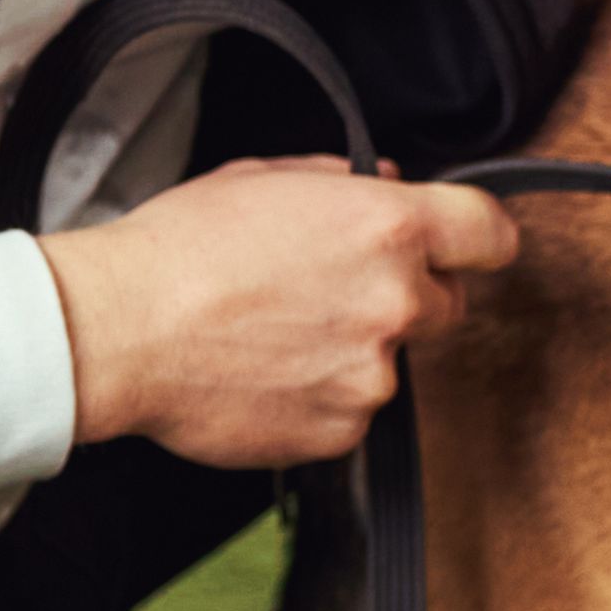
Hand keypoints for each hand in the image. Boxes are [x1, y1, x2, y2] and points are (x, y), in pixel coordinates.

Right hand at [37, 154, 522, 467]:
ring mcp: (373, 374)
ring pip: (392, 363)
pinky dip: (319, 398)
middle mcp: (396, 302)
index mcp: (388, 228)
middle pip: (446, 304)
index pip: (490, 234)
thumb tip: (387, 183)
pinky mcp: (343, 430)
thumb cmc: (179, 249)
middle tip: (330, 293)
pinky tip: (262, 374)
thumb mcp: (265, 179)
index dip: (478, 240)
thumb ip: (344, 182)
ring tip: (274, 335)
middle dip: (404, 297)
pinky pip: (351, 411)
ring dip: (353, 351)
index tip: (466, 249)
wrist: (119, 331)